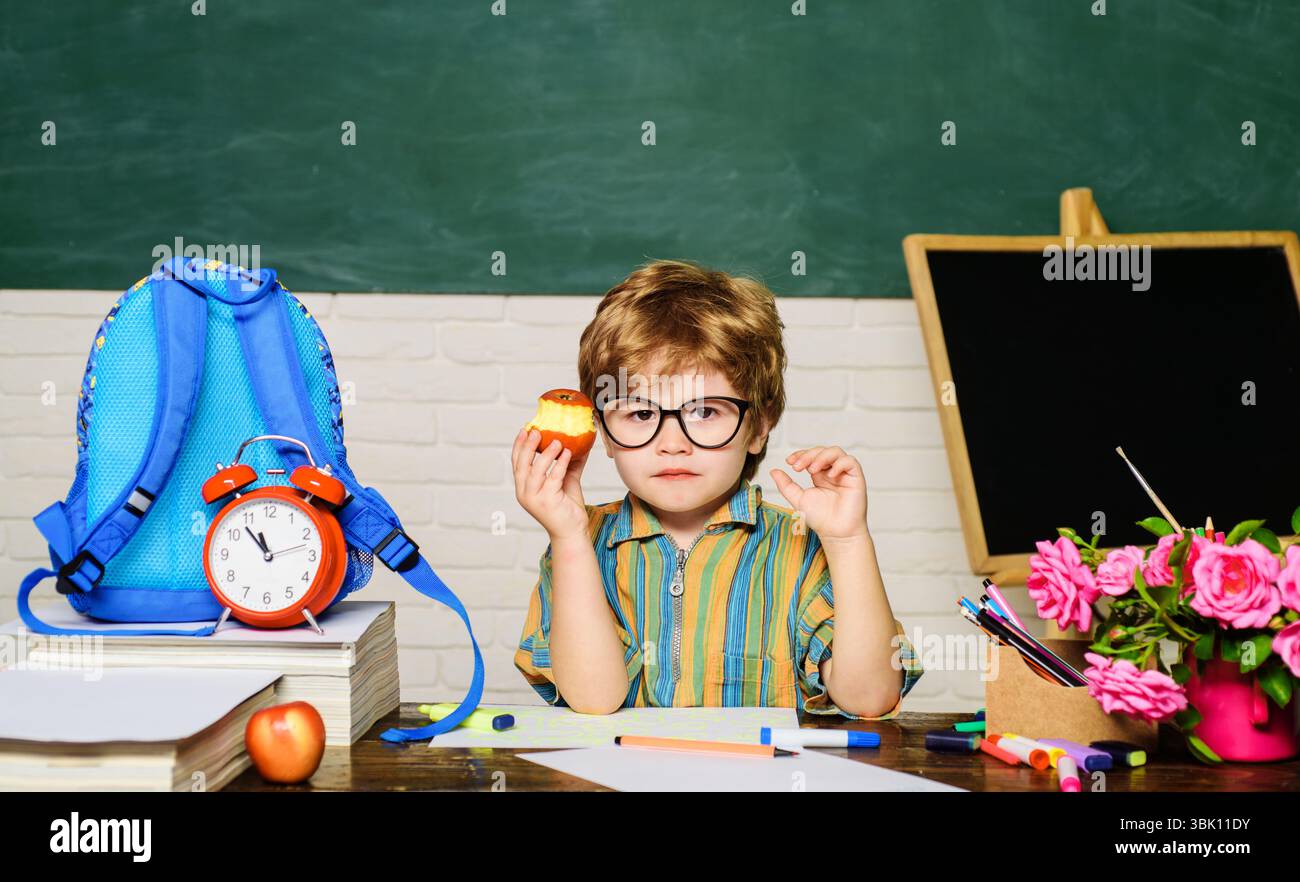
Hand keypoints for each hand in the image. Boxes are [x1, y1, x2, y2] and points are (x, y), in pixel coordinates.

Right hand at [512, 427, 590, 542]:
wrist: (572, 532)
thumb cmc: (567, 508)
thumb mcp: (565, 482)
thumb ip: (567, 464)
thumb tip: (577, 443)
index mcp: (523, 488)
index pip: (516, 463)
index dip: (519, 445)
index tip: (524, 429)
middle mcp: (524, 493)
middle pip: (522, 464)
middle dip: (528, 445)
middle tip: (536, 431)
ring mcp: (534, 498)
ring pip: (536, 470)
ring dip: (546, 453)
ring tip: (557, 440)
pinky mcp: (547, 501)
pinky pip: (553, 477)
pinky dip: (560, 464)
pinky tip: (567, 453)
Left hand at [770, 446, 869, 543]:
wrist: (836, 533)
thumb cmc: (820, 519)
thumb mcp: (798, 499)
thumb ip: (786, 485)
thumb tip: (773, 471)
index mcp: (819, 475)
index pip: (811, 456)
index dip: (800, 454)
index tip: (789, 461)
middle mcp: (832, 472)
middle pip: (821, 451)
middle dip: (808, 455)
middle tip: (797, 466)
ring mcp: (844, 474)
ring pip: (836, 452)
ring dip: (821, 456)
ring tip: (811, 469)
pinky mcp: (856, 478)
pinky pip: (850, 462)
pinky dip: (839, 464)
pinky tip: (829, 475)